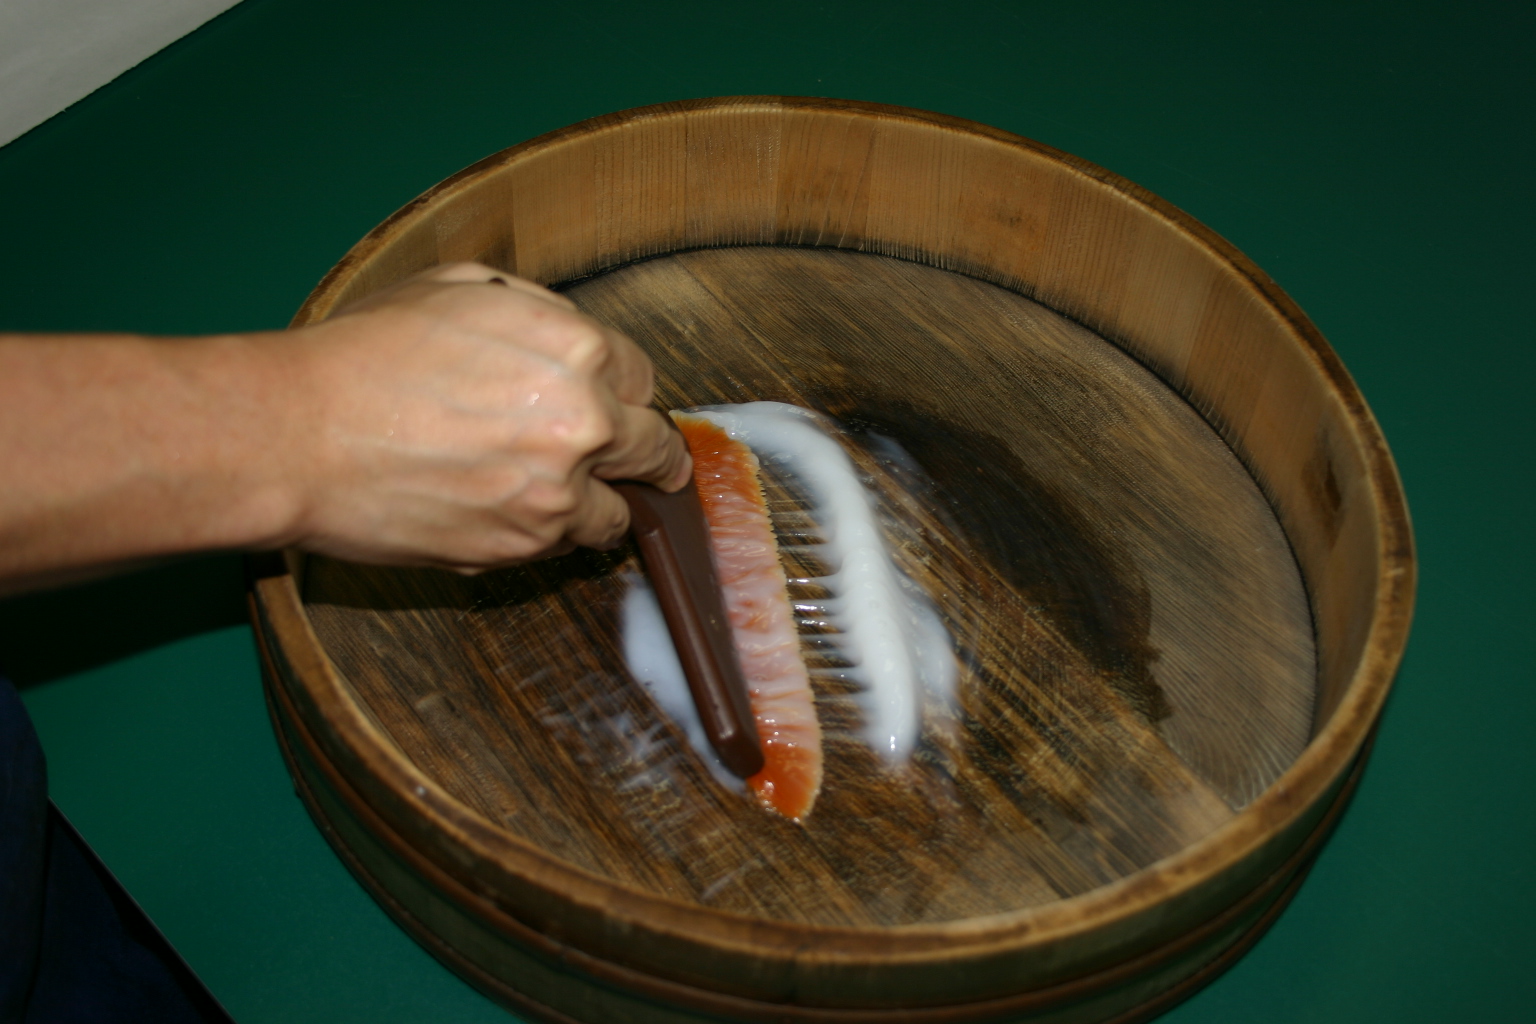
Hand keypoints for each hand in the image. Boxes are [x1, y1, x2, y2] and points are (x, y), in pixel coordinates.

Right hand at [275, 262, 690, 570]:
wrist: (297, 435)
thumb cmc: (364, 354)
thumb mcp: (460, 288)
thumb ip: (538, 311)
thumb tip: (570, 336)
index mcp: (577, 349)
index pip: (644, 379)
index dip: (627, 392)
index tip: (621, 406)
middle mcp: (583, 423)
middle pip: (654, 452)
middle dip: (651, 457)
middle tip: (652, 467)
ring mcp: (554, 494)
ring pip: (617, 514)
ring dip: (598, 503)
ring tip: (559, 493)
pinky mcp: (518, 548)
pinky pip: (561, 547)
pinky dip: (548, 533)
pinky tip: (510, 511)